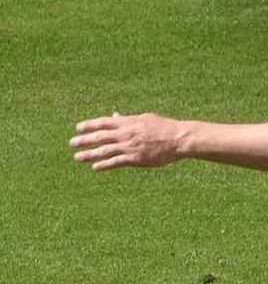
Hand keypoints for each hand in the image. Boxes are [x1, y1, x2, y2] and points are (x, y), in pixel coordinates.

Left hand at [70, 112, 185, 170]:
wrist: (179, 139)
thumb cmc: (164, 127)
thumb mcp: (145, 119)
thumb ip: (127, 119)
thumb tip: (114, 115)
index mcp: (128, 122)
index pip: (103, 123)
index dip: (89, 125)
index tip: (78, 128)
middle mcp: (126, 134)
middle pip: (100, 137)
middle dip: (84, 140)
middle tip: (72, 143)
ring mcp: (129, 147)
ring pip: (104, 151)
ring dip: (89, 154)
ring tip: (77, 157)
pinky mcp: (135, 159)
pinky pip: (116, 162)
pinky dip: (104, 165)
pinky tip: (95, 167)